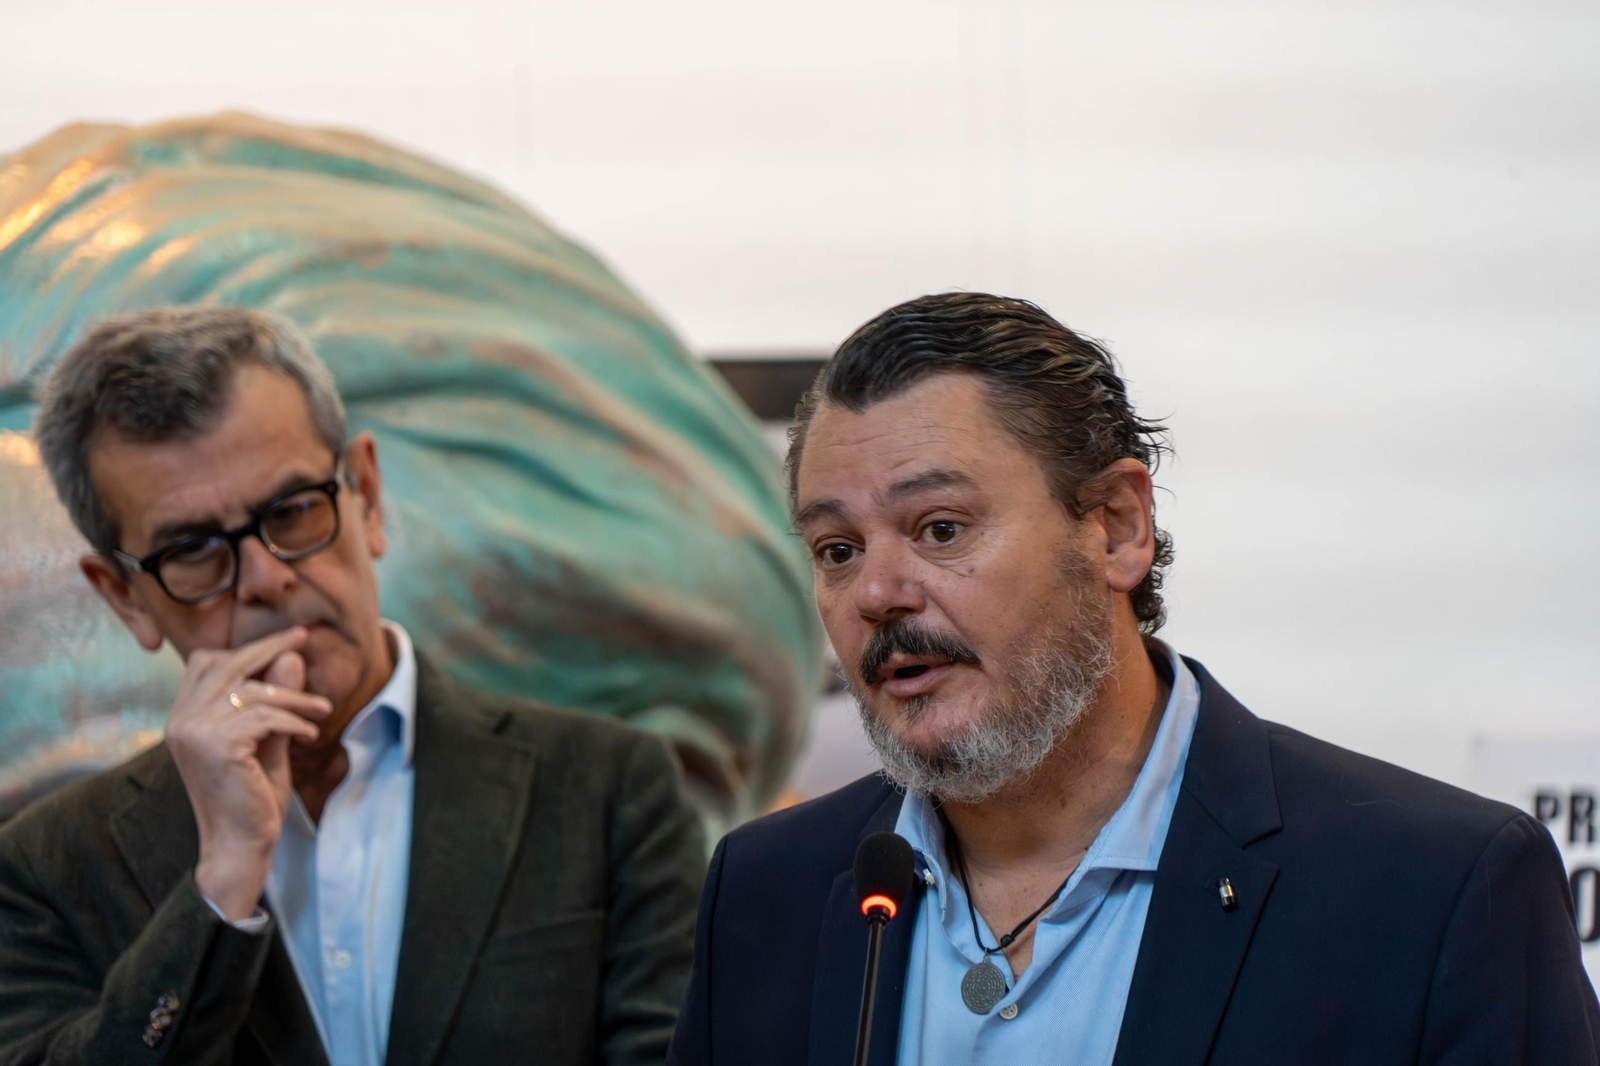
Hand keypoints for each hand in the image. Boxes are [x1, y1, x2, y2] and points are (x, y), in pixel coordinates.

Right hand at [167, 627, 331, 920]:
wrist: (240, 845)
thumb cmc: (251, 796)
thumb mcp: (266, 738)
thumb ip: (274, 700)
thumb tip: (290, 656)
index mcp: (183, 717)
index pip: (206, 662)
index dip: (246, 648)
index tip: (287, 641)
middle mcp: (181, 720)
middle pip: (228, 664)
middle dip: (271, 646)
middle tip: (305, 636)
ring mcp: (194, 732)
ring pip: (254, 691)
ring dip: (296, 698)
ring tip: (321, 712)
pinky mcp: (217, 746)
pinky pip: (265, 716)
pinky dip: (294, 722)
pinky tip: (309, 736)